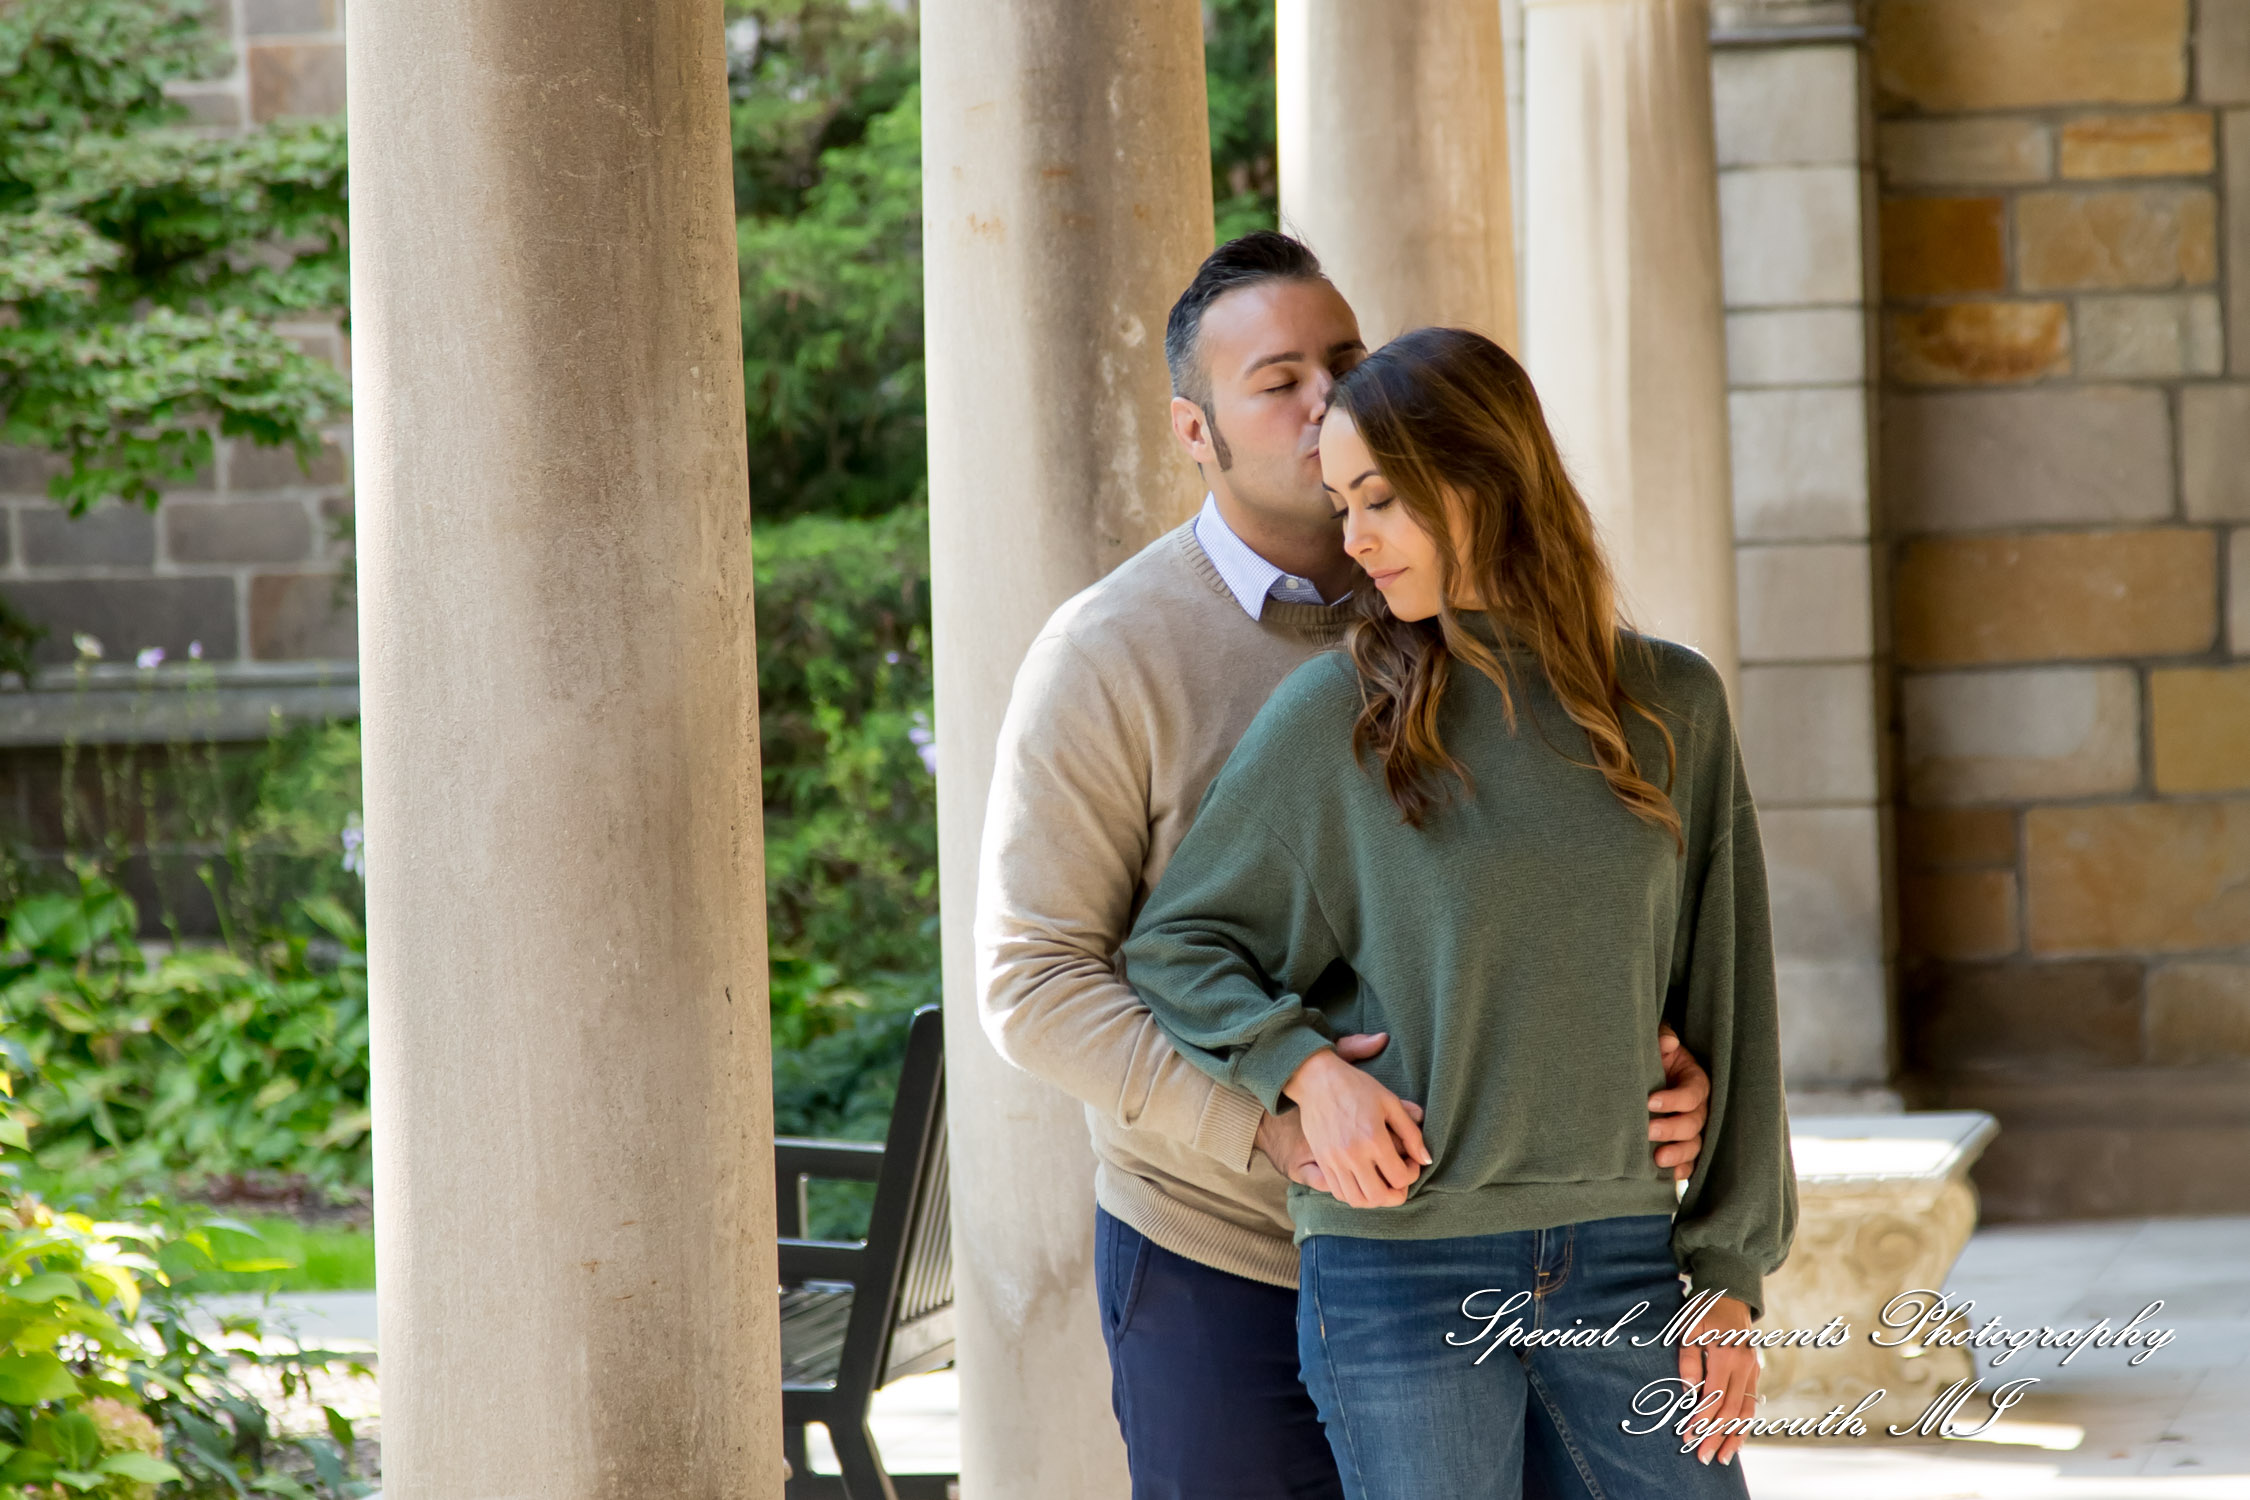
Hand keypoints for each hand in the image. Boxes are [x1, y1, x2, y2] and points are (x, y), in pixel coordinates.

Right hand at [1279, 1047, 1429, 1207]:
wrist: (1316, 1080)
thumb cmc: (1356, 1087)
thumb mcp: (1390, 1102)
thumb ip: (1411, 1133)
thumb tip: (1426, 1159)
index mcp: (1373, 1138)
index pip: (1399, 1177)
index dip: (1412, 1173)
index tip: (1410, 1161)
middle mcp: (1352, 1154)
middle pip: (1378, 1197)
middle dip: (1396, 1195)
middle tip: (1399, 1178)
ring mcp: (1334, 1160)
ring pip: (1357, 1200)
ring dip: (1374, 1198)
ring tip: (1381, 1182)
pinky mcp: (1322, 1161)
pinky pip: (1339, 1192)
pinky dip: (1355, 1194)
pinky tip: (1363, 1179)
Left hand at [1649, 1025, 1709, 1181]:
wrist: (1641, 1073)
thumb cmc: (1652, 1056)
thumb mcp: (1656, 1042)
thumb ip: (1662, 1038)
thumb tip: (1669, 1043)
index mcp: (1695, 1080)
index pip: (1693, 1093)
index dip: (1675, 1099)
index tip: (1650, 1101)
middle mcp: (1698, 1107)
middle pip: (1694, 1122)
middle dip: (1672, 1128)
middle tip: (1647, 1130)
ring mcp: (1692, 1128)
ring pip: (1694, 1144)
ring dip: (1678, 1152)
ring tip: (1657, 1158)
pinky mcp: (1682, 1143)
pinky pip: (1690, 1160)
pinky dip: (1682, 1169)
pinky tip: (1670, 1174)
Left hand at [1677, 1294, 1757, 1465]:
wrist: (1732, 1293)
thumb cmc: (1704, 1309)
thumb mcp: (1688, 1328)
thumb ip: (1689, 1360)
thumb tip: (1688, 1392)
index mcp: (1727, 1356)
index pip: (1714, 1398)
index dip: (1701, 1420)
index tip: (1688, 1437)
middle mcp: (1745, 1367)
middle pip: (1732, 1411)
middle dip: (1716, 1436)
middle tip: (1702, 1457)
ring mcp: (1753, 1370)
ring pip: (1747, 1412)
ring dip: (1735, 1437)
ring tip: (1722, 1458)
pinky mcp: (1755, 1371)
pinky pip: (1751, 1403)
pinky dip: (1744, 1424)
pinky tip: (1735, 1439)